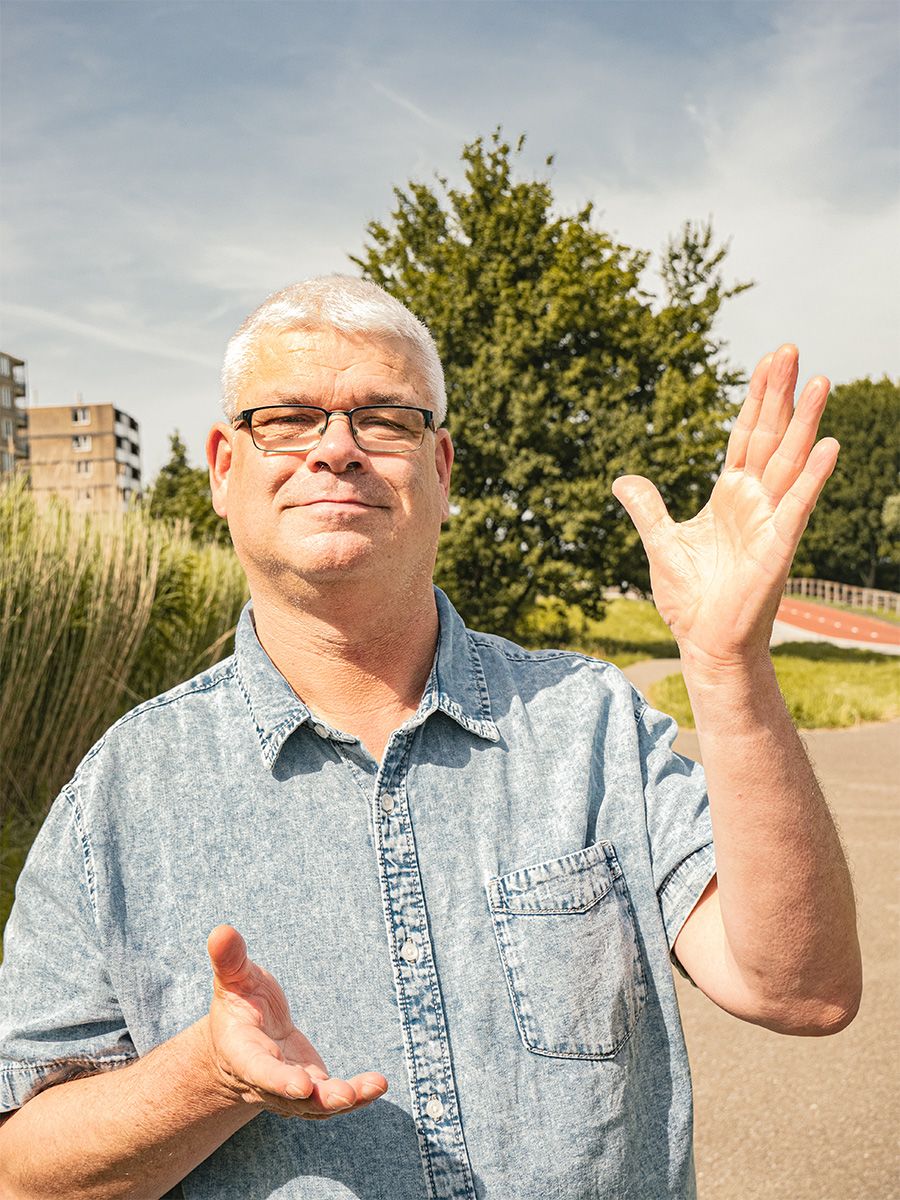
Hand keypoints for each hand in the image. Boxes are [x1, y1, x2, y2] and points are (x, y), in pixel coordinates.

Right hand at [204, 925, 387, 1119]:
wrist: (242, 1038)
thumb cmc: (239, 1003)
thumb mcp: (233, 979)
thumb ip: (230, 960)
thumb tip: (221, 930)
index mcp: (243, 1054)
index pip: (259, 1071)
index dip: (278, 1080)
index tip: (301, 1085)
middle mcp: (266, 1081)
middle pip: (291, 1097)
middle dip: (318, 1099)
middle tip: (344, 1096)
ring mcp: (290, 1092)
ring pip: (317, 1105)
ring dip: (346, 1099)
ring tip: (375, 1087)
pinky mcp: (313, 1090)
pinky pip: (334, 1099)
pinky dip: (357, 1095)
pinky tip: (378, 1084)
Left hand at [612, 345, 838, 666]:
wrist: (705, 642)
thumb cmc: (691, 598)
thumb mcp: (660, 542)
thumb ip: (647, 507)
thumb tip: (623, 479)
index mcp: (730, 495)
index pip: (746, 435)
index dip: (756, 398)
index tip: (769, 360)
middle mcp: (756, 501)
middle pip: (771, 435)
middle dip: (780, 393)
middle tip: (791, 348)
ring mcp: (770, 521)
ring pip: (791, 461)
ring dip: (806, 422)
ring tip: (821, 380)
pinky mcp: (778, 546)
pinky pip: (798, 506)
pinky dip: (813, 477)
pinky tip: (831, 445)